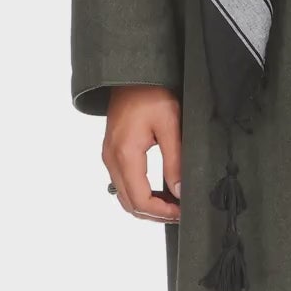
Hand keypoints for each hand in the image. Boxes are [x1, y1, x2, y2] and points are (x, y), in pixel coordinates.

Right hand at [102, 85, 181, 221]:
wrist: (130, 76)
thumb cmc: (150, 94)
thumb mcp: (170, 125)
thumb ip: (175, 160)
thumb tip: (179, 190)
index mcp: (125, 154)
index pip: (140, 200)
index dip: (162, 212)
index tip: (182, 211)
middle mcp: (112, 159)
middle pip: (129, 204)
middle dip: (155, 214)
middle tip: (180, 212)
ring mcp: (109, 157)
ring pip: (124, 197)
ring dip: (146, 206)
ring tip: (172, 205)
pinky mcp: (112, 153)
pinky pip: (122, 184)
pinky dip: (139, 195)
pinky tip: (158, 192)